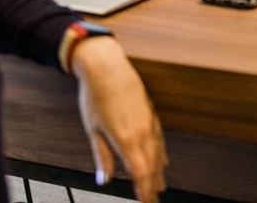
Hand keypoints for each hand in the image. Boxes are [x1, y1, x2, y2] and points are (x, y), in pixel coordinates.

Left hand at [72, 36, 166, 202]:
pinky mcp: (150, 114)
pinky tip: (163, 159)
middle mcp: (142, 132)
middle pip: (151, 166)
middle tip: (153, 199)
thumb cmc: (96, 95)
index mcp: (126, 139)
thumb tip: (104, 178)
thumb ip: (102, 156)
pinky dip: (161, 153)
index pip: (140, 173)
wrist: (107, 67)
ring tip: (160, 186)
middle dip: (153, 185)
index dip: (144, 191)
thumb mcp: (93, 130)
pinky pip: (159, 140)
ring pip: (158, 153)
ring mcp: (149, 122)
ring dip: (159, 172)